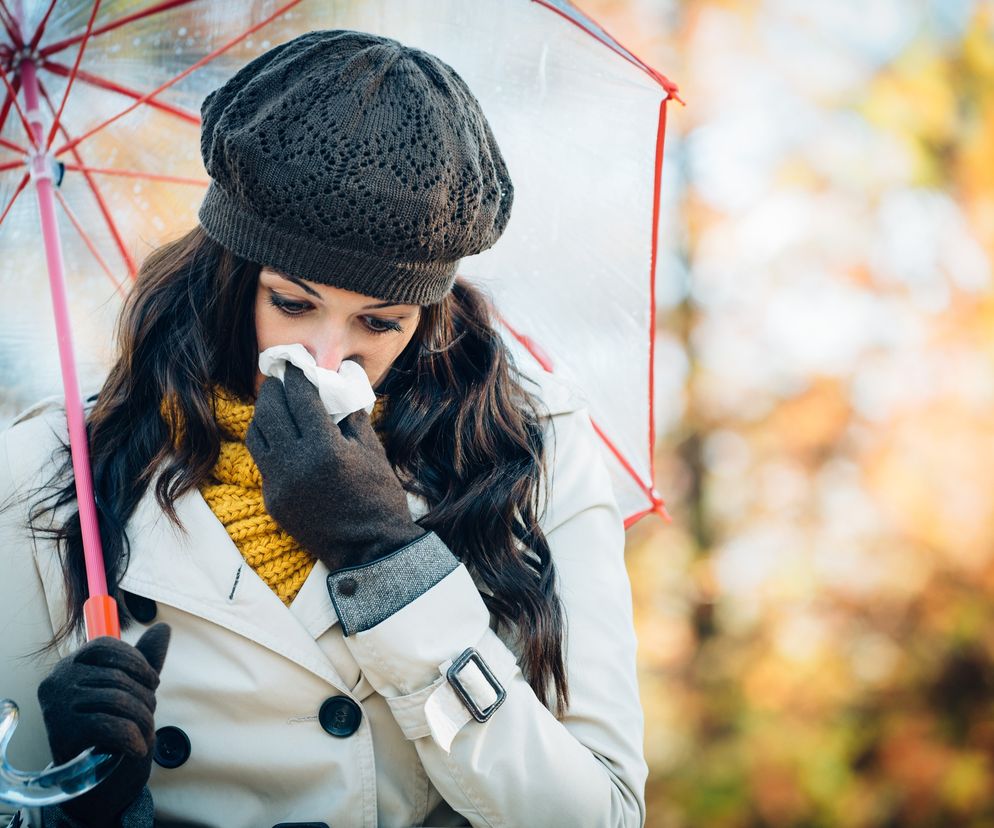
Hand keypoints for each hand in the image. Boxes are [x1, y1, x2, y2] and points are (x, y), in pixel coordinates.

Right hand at [38, 623, 170, 825]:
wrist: (92, 772)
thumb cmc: (111, 720)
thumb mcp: (129, 685)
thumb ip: (144, 658)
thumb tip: (164, 628)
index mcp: (71, 663)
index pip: (106, 646)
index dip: (137, 662)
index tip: (153, 682)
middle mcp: (58, 680)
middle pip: (117, 676)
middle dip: (145, 697)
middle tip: (150, 715)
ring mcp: (58, 706)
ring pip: (118, 700)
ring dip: (143, 720)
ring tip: (147, 733)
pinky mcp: (64, 733)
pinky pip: (111, 726)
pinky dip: (132, 737)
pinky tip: (137, 747)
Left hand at [246, 363, 424, 570]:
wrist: (370, 549)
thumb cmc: (379, 497)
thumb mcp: (371, 450)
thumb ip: (351, 414)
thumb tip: (342, 381)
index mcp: (325, 449)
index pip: (300, 398)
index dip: (298, 376)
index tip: (299, 365)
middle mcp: (296, 464)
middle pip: (270, 410)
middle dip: (275, 389)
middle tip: (282, 378)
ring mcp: (279, 484)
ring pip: (257, 434)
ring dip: (265, 414)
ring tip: (277, 404)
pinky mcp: (272, 501)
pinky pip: (263, 461)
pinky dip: (269, 442)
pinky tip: (282, 436)